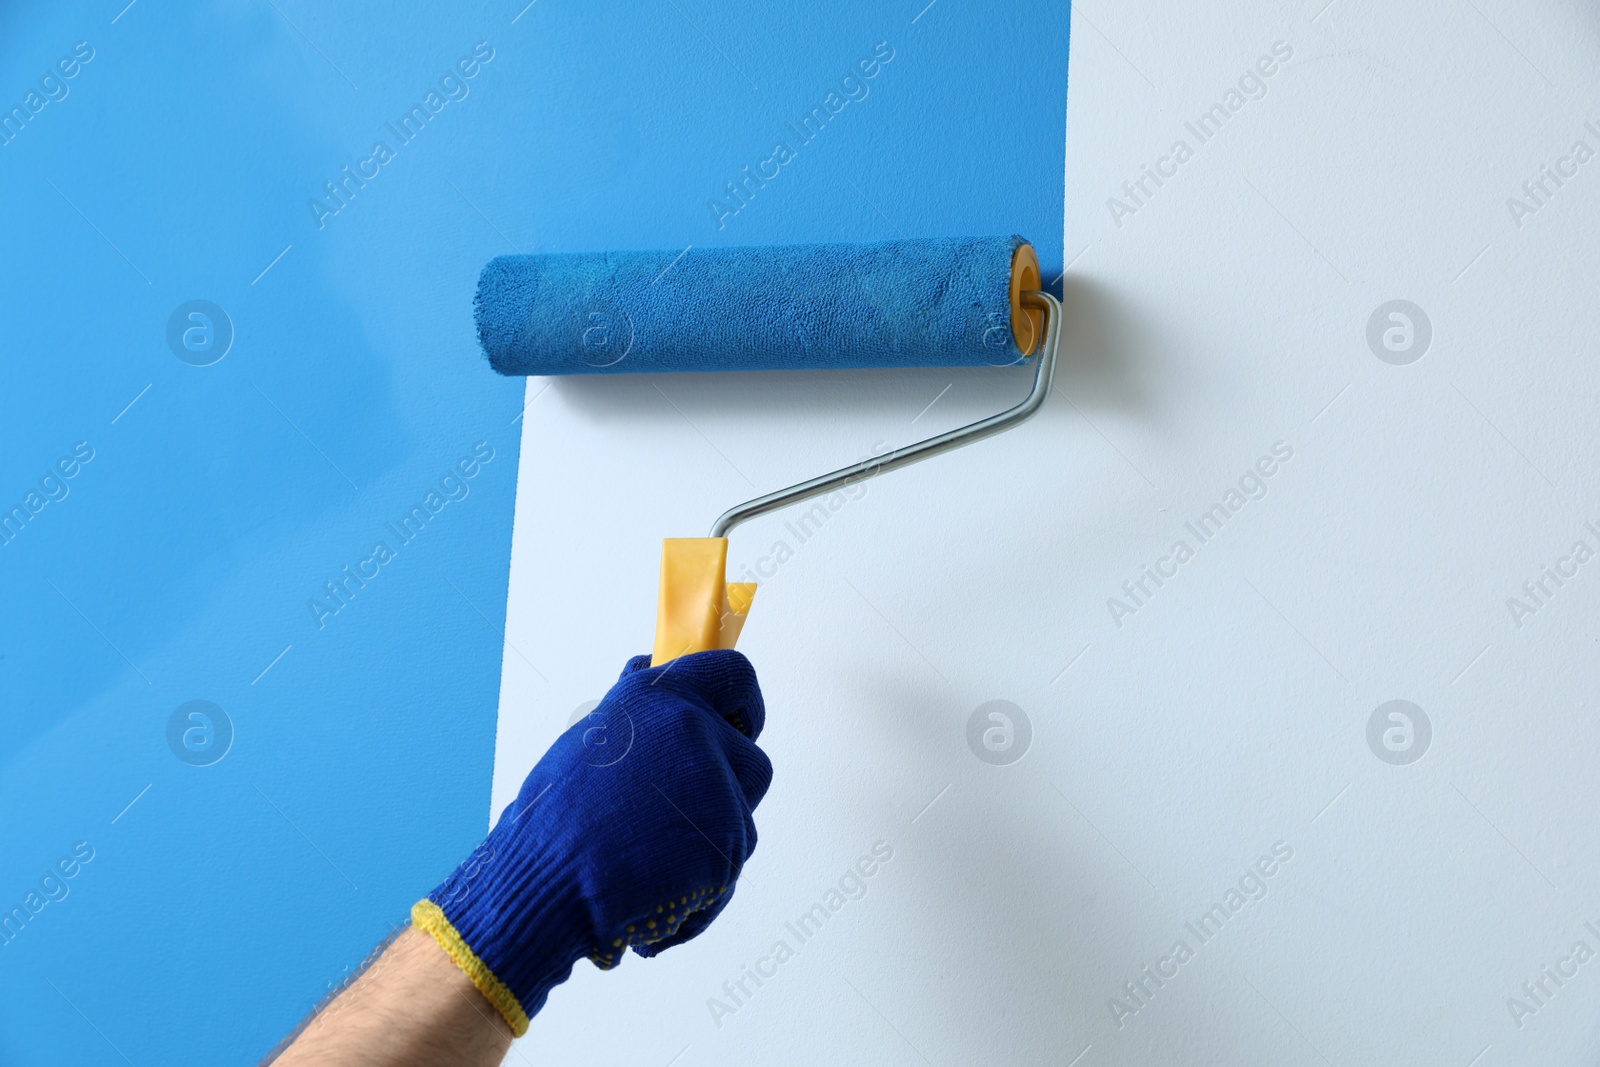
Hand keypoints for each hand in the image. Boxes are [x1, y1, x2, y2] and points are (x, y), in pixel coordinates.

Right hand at [412, 650, 771, 1035]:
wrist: (547, 881)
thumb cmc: (554, 818)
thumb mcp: (590, 738)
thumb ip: (639, 712)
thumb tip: (649, 668)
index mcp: (659, 697)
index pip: (734, 675)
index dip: (744, 704)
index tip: (741, 722)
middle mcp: (696, 732)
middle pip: (752, 761)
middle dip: (730, 792)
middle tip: (686, 818)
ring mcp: (718, 788)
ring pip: (740, 821)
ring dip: (708, 844)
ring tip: (648, 861)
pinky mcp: (727, 843)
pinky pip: (727, 870)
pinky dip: (700, 889)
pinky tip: (652, 895)